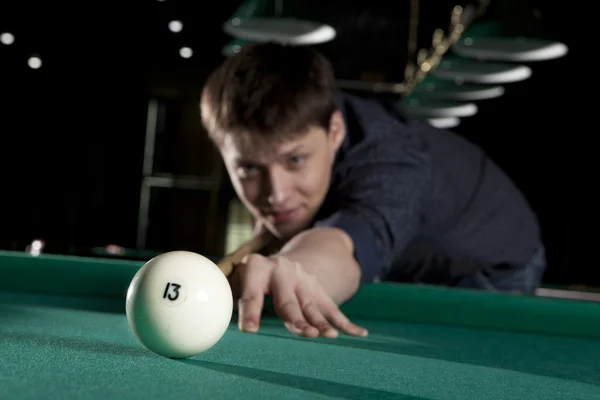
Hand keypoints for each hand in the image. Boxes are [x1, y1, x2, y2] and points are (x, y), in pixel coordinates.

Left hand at [230, 253, 367, 338]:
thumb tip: (204, 314)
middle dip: (295, 318)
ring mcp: (305, 282)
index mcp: (257, 269)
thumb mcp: (238, 276)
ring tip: (327, 336)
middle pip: (288, 301)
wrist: (286, 258)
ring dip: (320, 323)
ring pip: (312, 307)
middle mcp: (283, 273)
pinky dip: (346, 324)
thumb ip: (226, 291)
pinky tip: (359, 334)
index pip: (252, 292)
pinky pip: (334, 309)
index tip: (248, 331)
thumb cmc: (253, 277)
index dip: (250, 311)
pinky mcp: (319, 292)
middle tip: (301, 333)